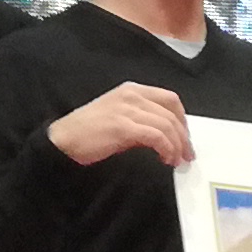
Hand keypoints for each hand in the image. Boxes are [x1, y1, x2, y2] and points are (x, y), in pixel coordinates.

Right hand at [48, 83, 192, 167]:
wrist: (64, 140)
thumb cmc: (88, 132)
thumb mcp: (119, 120)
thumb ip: (142, 122)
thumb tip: (164, 137)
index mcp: (132, 90)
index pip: (170, 99)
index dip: (182, 119)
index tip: (184, 138)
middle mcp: (132, 95)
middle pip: (172, 112)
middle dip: (184, 136)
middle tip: (187, 154)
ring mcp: (127, 109)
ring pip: (166, 125)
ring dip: (176, 146)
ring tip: (176, 161)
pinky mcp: (123, 126)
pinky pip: (156, 136)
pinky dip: (166, 149)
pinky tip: (165, 159)